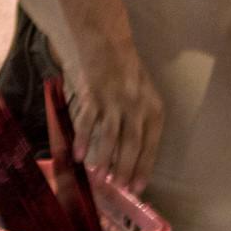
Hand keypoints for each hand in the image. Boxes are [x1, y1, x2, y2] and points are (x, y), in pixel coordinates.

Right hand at [65, 33, 162, 192]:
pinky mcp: (94, 94)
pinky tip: (77, 154)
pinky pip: (88, 121)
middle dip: (124, 168)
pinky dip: (82, 139)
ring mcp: (115, 100)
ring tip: (98, 176)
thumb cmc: (127, 72)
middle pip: (132, 144)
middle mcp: (137, 106)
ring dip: (104, 158)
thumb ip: (140, 121)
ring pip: (111, 136)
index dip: (143, 168)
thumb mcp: (144, 95)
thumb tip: (130, 155)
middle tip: (117, 188)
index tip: (137, 189)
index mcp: (153, 108)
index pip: (151, 145)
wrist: (108, 42)